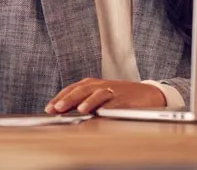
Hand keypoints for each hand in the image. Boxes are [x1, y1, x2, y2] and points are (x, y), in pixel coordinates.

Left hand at [44, 78, 165, 114]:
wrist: (147, 94)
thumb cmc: (119, 97)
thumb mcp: (99, 97)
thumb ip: (82, 101)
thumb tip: (62, 110)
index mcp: (93, 85)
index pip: (73, 89)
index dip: (60, 97)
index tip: (49, 108)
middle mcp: (101, 86)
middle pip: (82, 89)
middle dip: (68, 99)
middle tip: (56, 108)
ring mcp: (114, 92)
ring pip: (98, 94)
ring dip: (88, 101)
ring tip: (79, 109)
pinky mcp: (125, 99)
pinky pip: (115, 102)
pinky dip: (108, 106)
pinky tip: (101, 112)